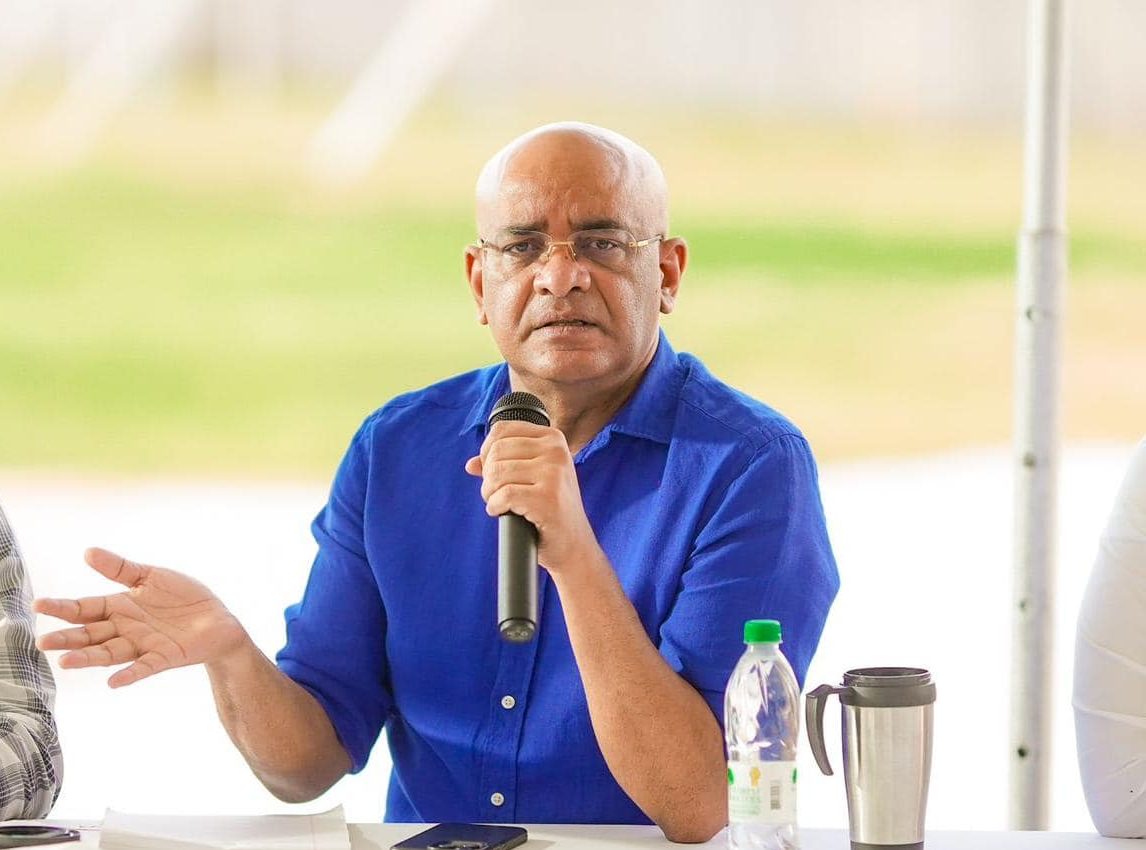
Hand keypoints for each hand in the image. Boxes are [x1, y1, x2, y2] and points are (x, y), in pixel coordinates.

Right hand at [34, 547, 248, 687]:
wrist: (218, 619)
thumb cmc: (183, 597)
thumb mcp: (151, 575)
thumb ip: (120, 568)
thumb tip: (88, 552)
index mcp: (120, 607)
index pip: (85, 608)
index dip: (62, 608)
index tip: (38, 605)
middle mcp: (125, 629)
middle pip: (90, 635)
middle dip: (67, 639)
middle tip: (43, 642)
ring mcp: (143, 645)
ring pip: (109, 654)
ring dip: (88, 658)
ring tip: (65, 662)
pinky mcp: (164, 657)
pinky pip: (144, 667)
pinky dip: (129, 674)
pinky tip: (113, 681)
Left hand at [464, 420, 598, 572]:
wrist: (574, 544)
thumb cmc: (551, 509)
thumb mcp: (533, 478)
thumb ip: (504, 466)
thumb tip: (471, 464)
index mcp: (552, 438)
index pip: (502, 430)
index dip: (486, 452)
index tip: (492, 472)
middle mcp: (556, 451)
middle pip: (496, 452)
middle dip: (488, 476)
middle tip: (496, 494)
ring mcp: (554, 474)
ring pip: (497, 473)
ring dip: (489, 493)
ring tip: (500, 504)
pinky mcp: (548, 498)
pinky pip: (504, 495)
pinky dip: (495, 506)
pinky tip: (503, 512)